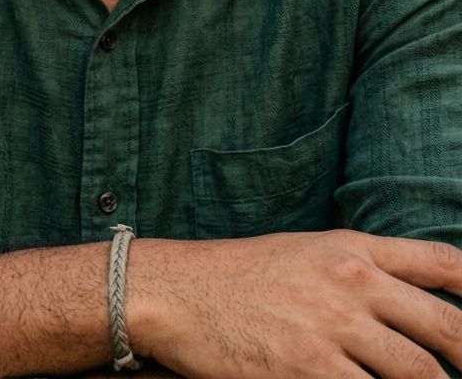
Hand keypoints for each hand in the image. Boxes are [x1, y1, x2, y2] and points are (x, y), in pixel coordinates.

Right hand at [127, 229, 461, 376]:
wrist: (181, 292)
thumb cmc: (242, 275)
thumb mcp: (308, 252)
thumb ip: (362, 270)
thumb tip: (414, 303)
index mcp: (353, 250)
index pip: (440, 263)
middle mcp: (352, 283)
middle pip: (444, 328)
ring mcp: (333, 330)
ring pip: (417, 374)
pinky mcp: (307, 372)